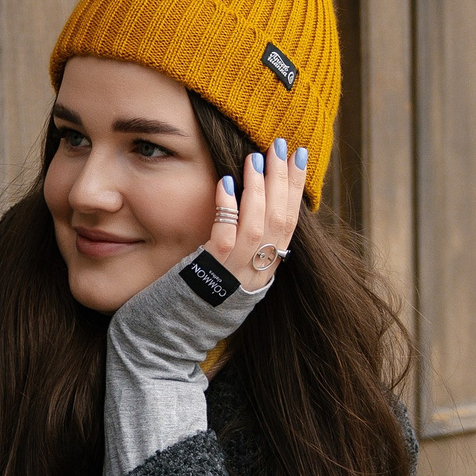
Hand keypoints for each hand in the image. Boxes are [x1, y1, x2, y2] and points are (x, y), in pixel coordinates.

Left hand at [206, 136, 310, 291]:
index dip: (296, 188)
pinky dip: (228, 208)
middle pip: (279, 221)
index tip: (299, 156)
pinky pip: (224, 236)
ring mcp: (237, 272)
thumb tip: (256, 199)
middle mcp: (258, 270)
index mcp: (268, 267)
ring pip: (256, 226)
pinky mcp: (213, 271)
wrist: (177, 329)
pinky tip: (225, 182)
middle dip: (282, 180)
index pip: (290, 221)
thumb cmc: (203, 290)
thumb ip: (248, 240)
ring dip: (258, 189)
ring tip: (255, 158)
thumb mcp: (235, 266)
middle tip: (280, 146)